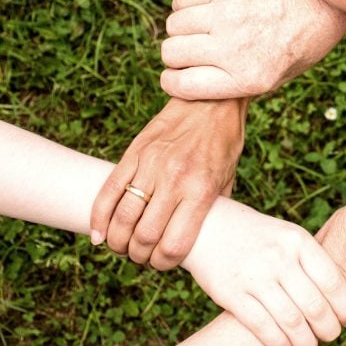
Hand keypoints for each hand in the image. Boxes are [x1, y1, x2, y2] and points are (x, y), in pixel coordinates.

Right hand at [90, 98, 245, 269]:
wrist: (210, 101)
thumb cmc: (223, 143)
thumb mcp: (228, 179)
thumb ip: (212, 210)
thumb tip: (199, 238)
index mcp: (200, 190)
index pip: (174, 245)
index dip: (164, 264)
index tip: (162, 263)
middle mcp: (174, 180)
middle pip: (144, 236)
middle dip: (139, 256)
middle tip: (141, 256)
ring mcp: (151, 165)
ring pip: (122, 217)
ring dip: (118, 241)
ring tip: (122, 246)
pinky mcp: (134, 153)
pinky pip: (108, 191)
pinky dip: (98, 218)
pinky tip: (99, 234)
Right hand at [160, 0, 345, 99]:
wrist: (323, 2)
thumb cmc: (299, 44)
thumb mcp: (276, 78)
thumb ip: (236, 84)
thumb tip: (192, 84)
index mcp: (248, 79)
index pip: (182, 85)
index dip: (172, 82)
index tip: (176, 76)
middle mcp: (234, 48)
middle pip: (172, 53)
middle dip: (175, 55)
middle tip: (191, 51)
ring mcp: (229, 13)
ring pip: (174, 24)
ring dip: (181, 29)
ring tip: (200, 29)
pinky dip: (184, 5)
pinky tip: (202, 9)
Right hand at [182, 196, 345, 345]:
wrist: (209, 225)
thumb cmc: (258, 235)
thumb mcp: (287, 236)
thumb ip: (310, 261)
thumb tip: (340, 297)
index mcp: (297, 240)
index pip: (332, 281)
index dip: (345, 306)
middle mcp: (278, 257)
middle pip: (315, 306)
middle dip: (329, 328)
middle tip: (332, 335)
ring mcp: (255, 276)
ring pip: (292, 321)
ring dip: (306, 341)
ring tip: (310, 344)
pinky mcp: (232, 294)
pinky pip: (263, 327)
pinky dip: (279, 343)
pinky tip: (286, 345)